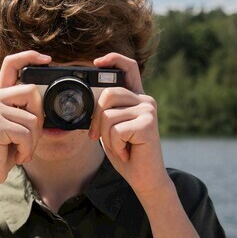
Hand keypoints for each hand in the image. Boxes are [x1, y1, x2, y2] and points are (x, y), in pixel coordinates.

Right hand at [0, 50, 48, 192]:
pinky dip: (26, 149)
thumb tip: (45, 95)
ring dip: (33, 140)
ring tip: (20, 149)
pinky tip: (16, 155)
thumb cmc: (4, 149)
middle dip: (39, 119)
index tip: (47, 59)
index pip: (11, 63)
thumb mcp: (15, 124)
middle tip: (28, 138)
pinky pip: (26, 133)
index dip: (29, 56)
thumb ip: (24, 108)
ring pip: (32, 118)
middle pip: (32, 92)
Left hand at [88, 53, 170, 197]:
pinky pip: (115, 130)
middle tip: (99, 137)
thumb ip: (105, 112)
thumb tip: (88, 100)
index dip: (113, 59)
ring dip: (106, 136)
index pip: (129, 68)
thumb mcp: (111, 128)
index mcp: (137, 98)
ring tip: (120, 146)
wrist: (145, 178)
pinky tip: (127, 152)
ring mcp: (148, 111)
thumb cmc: (127, 153)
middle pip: (107, 95)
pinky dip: (115, 146)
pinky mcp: (147, 124)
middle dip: (96, 120)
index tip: (96, 62)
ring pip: (108, 115)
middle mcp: (145, 100)